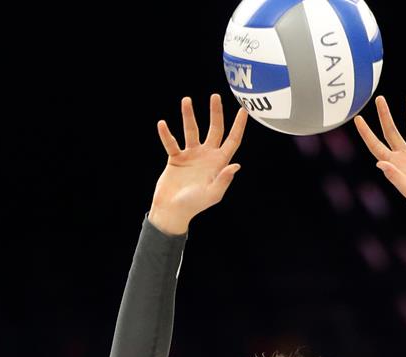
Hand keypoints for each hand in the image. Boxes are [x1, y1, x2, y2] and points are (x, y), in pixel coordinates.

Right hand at [147, 95, 247, 235]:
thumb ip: (223, 180)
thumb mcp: (212, 194)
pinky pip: (171, 143)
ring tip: (186, 100)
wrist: (172, 211)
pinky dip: (166, 134)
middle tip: (215, 96)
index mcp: (218, 163)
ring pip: (191, 131)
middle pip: (214, 130)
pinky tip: (162, 124)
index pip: (232, 141)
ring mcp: (191, 156)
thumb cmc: (194, 206)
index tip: (242, 110)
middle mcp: (206, 156)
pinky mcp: (175, 158)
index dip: (238, 126)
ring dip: (189, 116)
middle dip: (215, 113)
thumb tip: (236, 165)